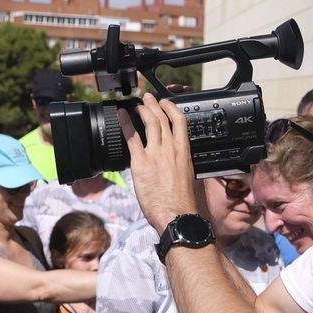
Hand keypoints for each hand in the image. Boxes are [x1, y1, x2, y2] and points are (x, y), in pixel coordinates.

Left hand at [120, 93, 199, 233]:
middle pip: (163, 118)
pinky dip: (126, 124)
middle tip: (148, 98)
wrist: (177, 215)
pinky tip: (122, 117)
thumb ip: (183, 166)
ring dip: (143, 109)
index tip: (166, 104)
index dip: (172, 108)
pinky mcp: (141, 163)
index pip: (180, 122)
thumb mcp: (189, 178)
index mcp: (184, 152)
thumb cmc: (183, 203)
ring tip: (138, 104)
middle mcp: (171, 149)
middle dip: (155, 104)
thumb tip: (180, 165)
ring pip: (150, 123)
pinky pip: (132, 138)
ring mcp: (156, 154)